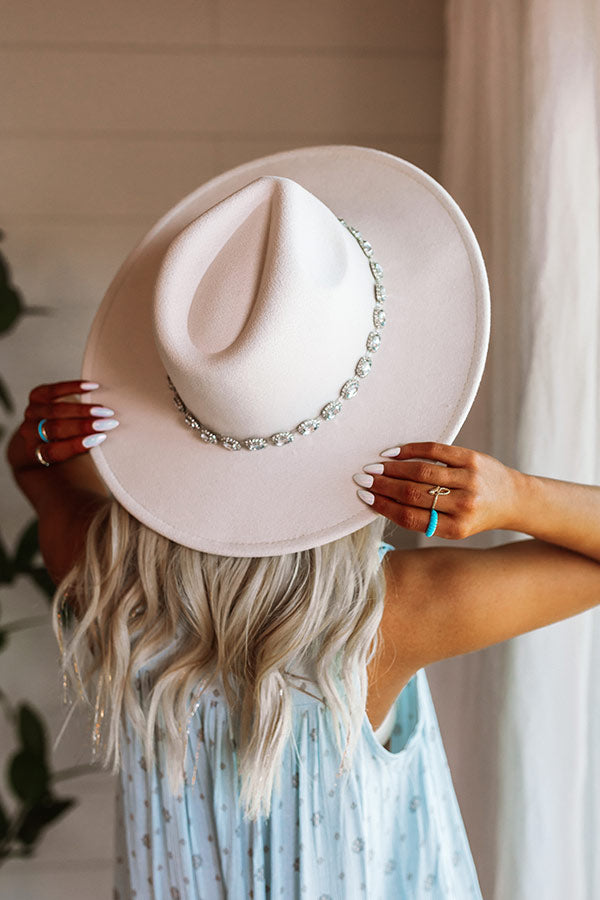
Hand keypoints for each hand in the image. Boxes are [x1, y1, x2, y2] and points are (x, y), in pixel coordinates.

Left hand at [6, 379, 118, 471]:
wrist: (38, 437)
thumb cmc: (61, 448)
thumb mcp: (66, 461)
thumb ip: (81, 457)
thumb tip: (110, 455)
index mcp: (35, 453)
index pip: (55, 451)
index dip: (77, 445)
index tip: (100, 438)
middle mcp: (29, 433)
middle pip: (56, 428)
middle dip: (84, 425)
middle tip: (108, 422)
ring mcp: (31, 413)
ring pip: (56, 410)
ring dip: (83, 409)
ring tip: (104, 410)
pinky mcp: (36, 396)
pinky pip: (54, 389)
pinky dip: (74, 387)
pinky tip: (92, 386)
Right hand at [353, 441, 520, 538]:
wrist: (513, 499)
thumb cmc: (476, 514)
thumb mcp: (454, 526)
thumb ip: (425, 519)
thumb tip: (382, 501)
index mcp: (456, 528)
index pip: (411, 517)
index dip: (384, 507)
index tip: (365, 497)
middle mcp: (464, 505)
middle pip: (413, 494)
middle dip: (383, 486)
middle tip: (362, 479)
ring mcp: (469, 480)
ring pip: (422, 472)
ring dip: (393, 468)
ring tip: (374, 466)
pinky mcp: (472, 458)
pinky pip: (436, 451)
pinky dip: (411, 450)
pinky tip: (394, 453)